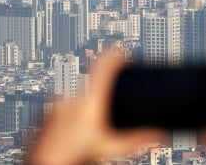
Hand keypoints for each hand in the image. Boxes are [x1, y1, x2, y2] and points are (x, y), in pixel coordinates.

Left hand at [28, 53, 165, 164]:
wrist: (47, 163)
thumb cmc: (77, 154)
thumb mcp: (112, 148)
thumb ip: (137, 139)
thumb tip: (158, 135)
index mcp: (91, 101)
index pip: (104, 66)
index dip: (114, 56)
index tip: (120, 52)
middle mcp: (72, 96)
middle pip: (92, 88)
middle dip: (98, 100)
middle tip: (99, 119)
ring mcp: (57, 103)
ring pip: (76, 100)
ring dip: (82, 111)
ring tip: (82, 131)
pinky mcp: (47, 110)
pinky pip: (62, 107)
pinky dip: (68, 116)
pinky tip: (70, 131)